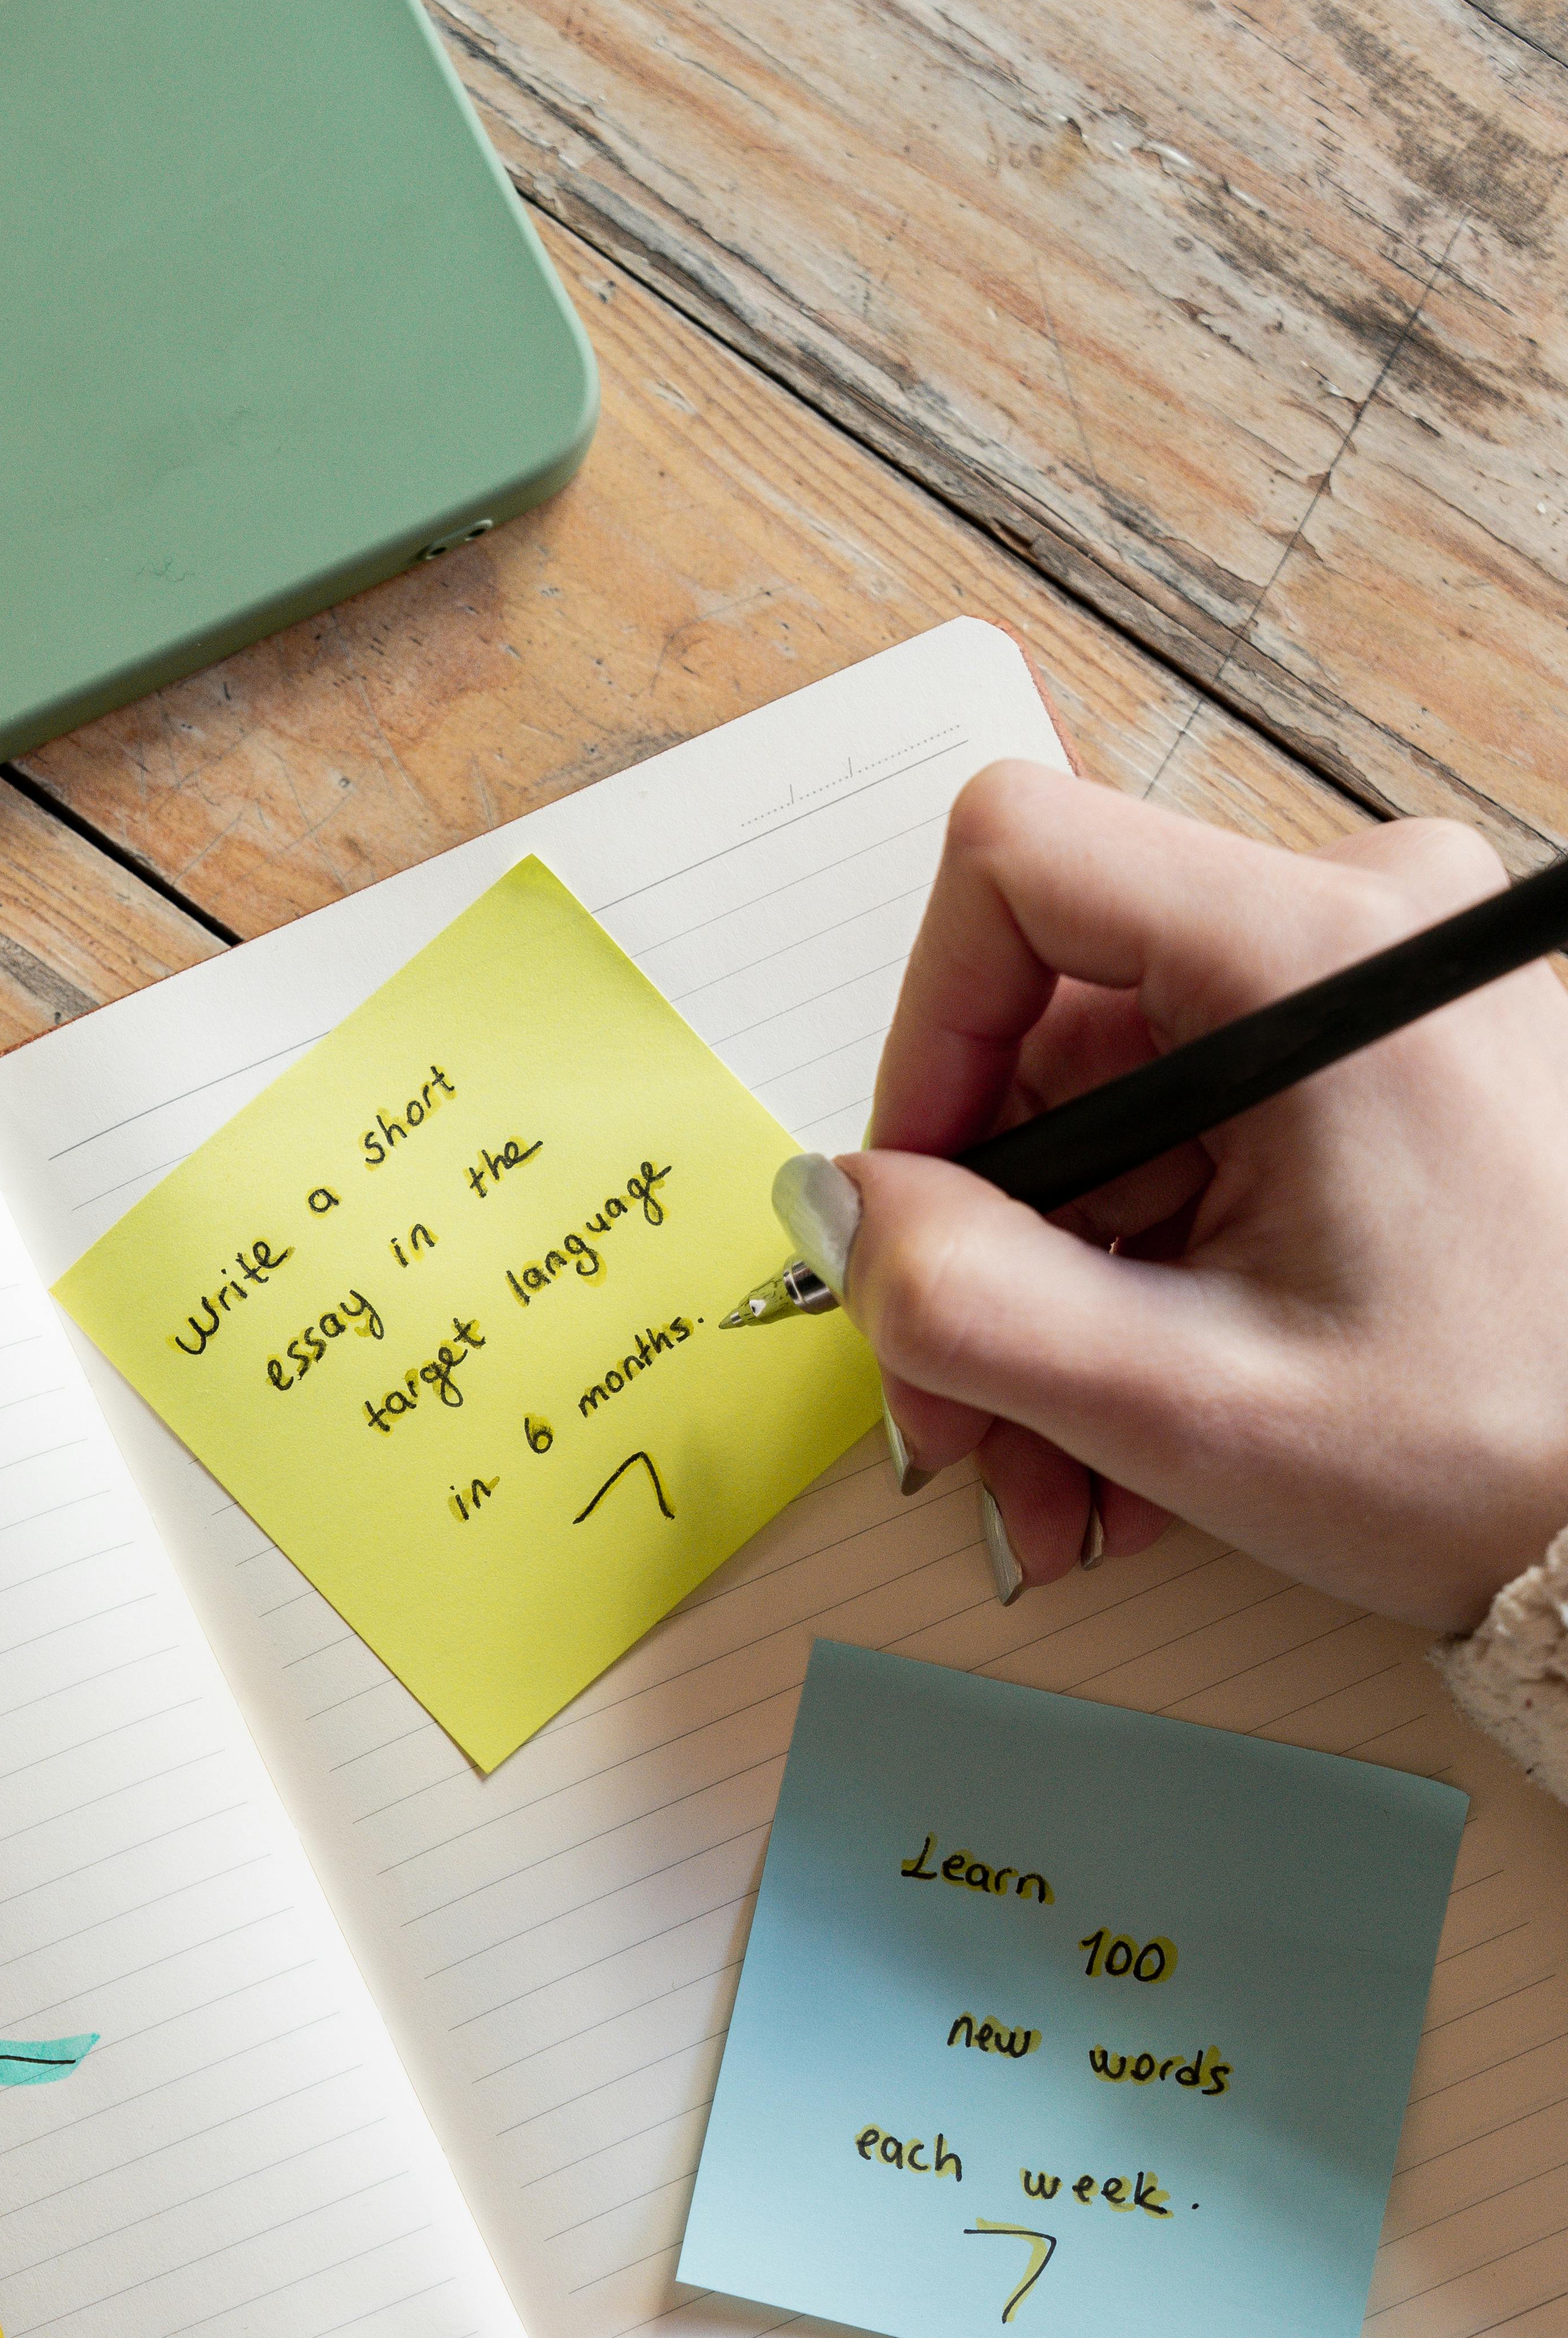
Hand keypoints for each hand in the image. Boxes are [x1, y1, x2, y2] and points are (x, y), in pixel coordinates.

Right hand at [840, 766, 1567, 1630]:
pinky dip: (1138, 1286)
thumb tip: (836, 1210)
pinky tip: (1134, 1427)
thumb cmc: (1500, 1447)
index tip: (911, 1195)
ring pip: (1109, 1118)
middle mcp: (1361, 931)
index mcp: (1323, 956)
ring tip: (1065, 1472)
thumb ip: (968, 1299)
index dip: (923, 1032)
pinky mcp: (1382, 1063)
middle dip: (985, 1245)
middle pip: (1051, 1031)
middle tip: (967, 1421)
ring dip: (1054, 1303)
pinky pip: (1191, 1147)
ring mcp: (1376, 997)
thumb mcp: (1191, 1404)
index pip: (1019, 866)